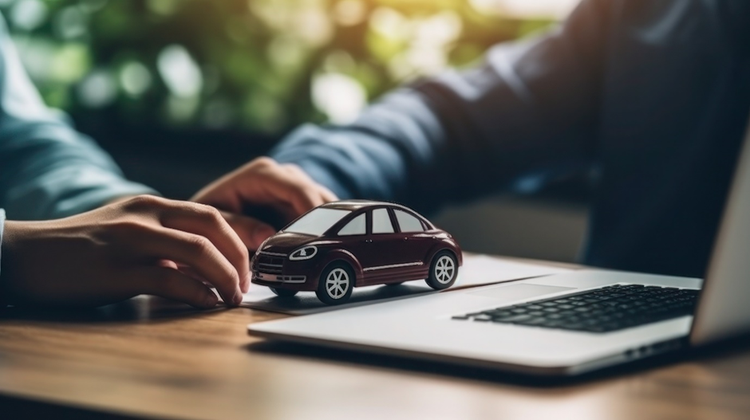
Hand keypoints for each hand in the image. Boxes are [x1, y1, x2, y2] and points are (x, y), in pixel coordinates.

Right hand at [0, 195, 248, 307]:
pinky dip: (198, 294)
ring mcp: (131, 241)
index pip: (210, 213)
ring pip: (199, 251)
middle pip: (213, 226)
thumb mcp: (126, 229)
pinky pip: (171, 281)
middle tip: (247, 281)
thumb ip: (164, 239)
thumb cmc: (80, 247)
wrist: (25, 255)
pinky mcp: (118, 271)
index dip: (240, 236)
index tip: (255, 258)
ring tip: (233, 296)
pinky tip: (207, 303)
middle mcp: (145, 215)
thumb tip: (203, 263)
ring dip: (226, 276)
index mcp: (151, 205)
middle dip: (240, 255)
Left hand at [192, 157, 337, 249]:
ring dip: (327, 232)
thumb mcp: (214, 219)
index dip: (311, 212)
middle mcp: (286, 177)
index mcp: (263, 174)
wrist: (209, 218)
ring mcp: (298, 190)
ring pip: (327, 209)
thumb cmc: (209, 214)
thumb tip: (267, 236)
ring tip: (323, 258)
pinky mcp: (305, 206)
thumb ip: (237, 226)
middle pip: (318, 198)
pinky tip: (321, 255)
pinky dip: (324, 236)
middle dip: (323, 226)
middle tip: (323, 254)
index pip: (297, 189)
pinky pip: (324, 219)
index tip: (320, 236)